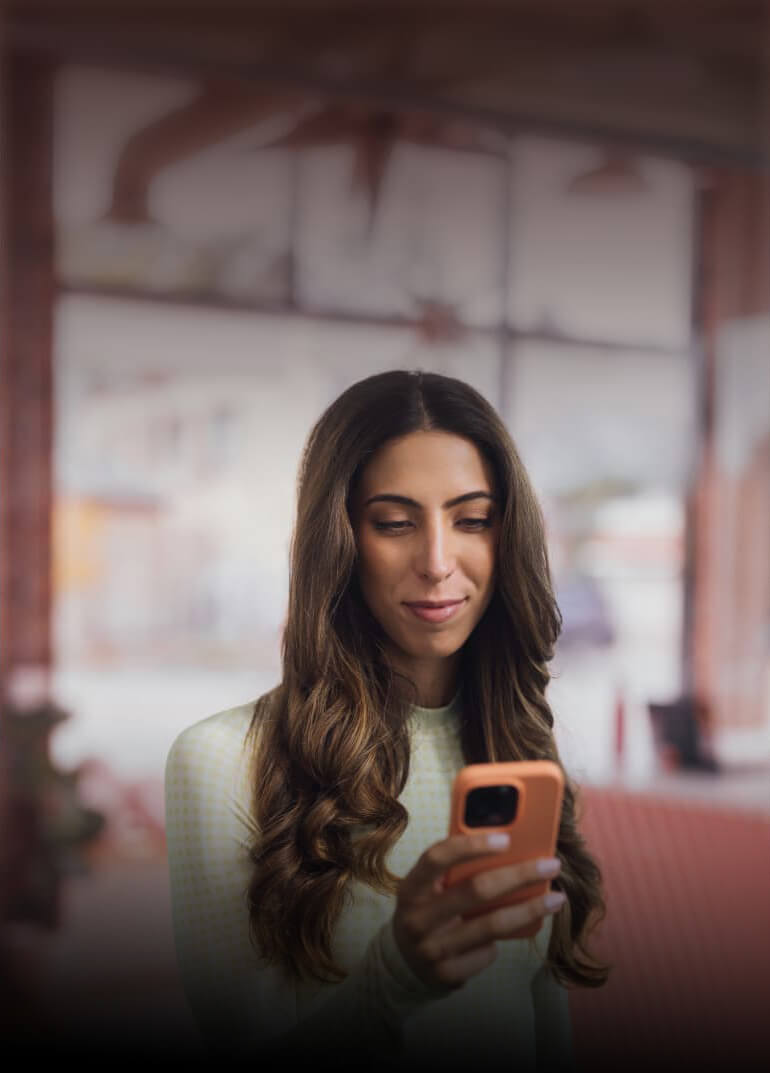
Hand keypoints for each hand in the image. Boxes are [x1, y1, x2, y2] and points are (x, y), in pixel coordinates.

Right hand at [392, 832, 564, 991]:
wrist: (404, 964)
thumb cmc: (427, 912)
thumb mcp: (429, 889)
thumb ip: (454, 871)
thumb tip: (506, 844)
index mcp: (411, 887)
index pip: (437, 858)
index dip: (470, 846)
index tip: (506, 839)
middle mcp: (417, 918)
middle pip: (475, 890)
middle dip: (519, 875)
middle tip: (550, 866)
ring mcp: (431, 949)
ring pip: (491, 925)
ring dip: (529, 910)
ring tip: (556, 899)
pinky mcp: (447, 974)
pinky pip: (487, 952)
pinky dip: (502, 940)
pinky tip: (513, 931)